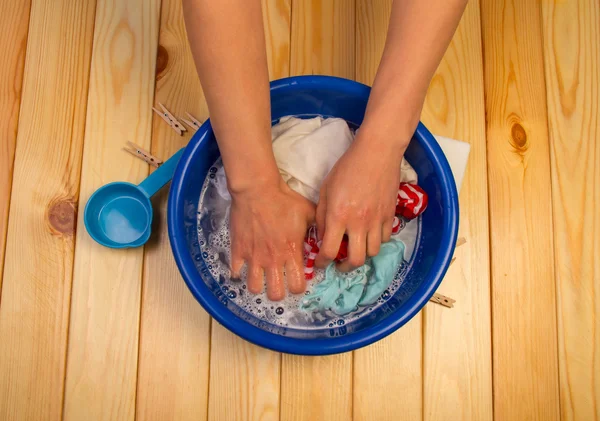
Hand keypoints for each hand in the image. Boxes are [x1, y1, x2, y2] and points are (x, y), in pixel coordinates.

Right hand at [229, 179, 315, 300]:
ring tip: (262, 278)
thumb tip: (326, 236)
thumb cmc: (284, 199)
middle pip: (275, 294)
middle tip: (279, 283)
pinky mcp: (237, 251)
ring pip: (254, 288)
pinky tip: (244, 267)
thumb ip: (318, 227)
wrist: (257, 189)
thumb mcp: (308, 212)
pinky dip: (239, 274)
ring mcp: (253, 257)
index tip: (297, 280)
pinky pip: (235, 273)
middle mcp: (272, 260)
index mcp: (291, 252)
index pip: (297, 286)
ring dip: (259, 286)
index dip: (298, 287)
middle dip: (279, 292)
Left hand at [315, 130, 405, 271]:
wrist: (376, 153)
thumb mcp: (326, 190)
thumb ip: (322, 216)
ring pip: (372, 252)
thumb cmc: (346, 168)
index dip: (322, 262)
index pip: (330, 251)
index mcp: (339, 216)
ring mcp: (377, 221)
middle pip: (355, 260)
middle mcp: (359, 223)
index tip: (320, 262)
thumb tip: (322, 237)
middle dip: (345, 268)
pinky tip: (369, 235)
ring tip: (355, 249)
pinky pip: (385, 239)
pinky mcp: (390, 216)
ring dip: (362, 255)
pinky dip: (376, 242)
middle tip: (339, 264)